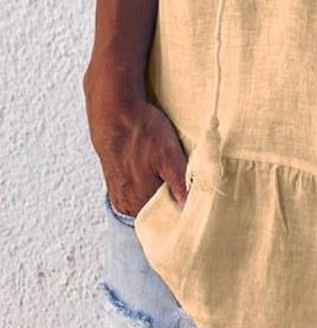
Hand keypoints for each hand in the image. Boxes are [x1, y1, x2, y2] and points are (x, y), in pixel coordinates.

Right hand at [83, 65, 187, 217]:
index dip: (180, 211)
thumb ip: (179, 183)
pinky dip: (146, 181)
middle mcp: (125, 201)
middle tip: (184, 185)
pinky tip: (152, 167)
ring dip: (157, 190)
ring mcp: (117, 190)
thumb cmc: (141, 130)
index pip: (165, 219)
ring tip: (167, 173)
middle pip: (154, 210)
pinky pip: (134, 187)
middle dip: (170, 201)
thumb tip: (189, 207)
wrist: (113, 108)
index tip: (193, 203)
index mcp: (139, 201)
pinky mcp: (113, 177)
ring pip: (144, 198)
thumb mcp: (168, 155)